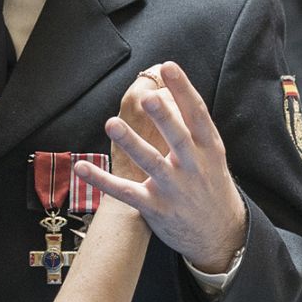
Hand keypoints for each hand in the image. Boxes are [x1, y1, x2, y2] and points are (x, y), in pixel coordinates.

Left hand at [77, 62, 247, 274]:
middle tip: (148, 97)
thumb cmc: (210, 184)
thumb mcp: (212, 154)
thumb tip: (169, 86)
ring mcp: (174, 188)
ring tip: (112, 124)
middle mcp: (193, 166)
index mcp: (209, 148)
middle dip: (163, 118)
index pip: (197, 114)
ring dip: (131, 143)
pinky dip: (102, 181)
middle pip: (177, 137)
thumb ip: (192, 124)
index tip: (169, 67)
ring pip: (150, 163)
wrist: (220, 234)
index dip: (184, 90)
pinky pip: (125, 192)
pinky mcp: (155, 207)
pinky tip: (82, 167)